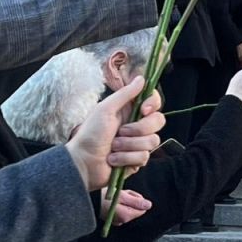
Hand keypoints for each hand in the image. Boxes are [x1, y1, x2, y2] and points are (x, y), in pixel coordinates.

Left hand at [65, 76, 163, 190]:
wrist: (83, 162)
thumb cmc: (90, 134)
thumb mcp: (105, 109)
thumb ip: (125, 93)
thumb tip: (141, 78)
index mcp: (130, 111)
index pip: (154, 102)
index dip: (153, 105)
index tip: (143, 110)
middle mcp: (137, 126)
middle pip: (158, 122)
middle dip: (139, 129)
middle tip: (120, 132)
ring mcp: (138, 143)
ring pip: (152, 141)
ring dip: (129, 146)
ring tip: (112, 148)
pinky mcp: (137, 160)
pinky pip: (144, 157)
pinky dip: (126, 158)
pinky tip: (114, 159)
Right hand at [103, 188, 150, 225]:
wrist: (86, 200)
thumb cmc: (103, 197)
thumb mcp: (122, 196)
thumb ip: (136, 201)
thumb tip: (149, 205)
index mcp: (126, 216)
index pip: (142, 209)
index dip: (138, 199)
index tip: (129, 194)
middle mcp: (122, 221)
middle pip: (135, 208)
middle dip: (131, 199)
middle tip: (121, 193)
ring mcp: (116, 220)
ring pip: (128, 207)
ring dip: (125, 199)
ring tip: (116, 194)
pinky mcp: (111, 217)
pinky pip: (121, 209)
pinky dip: (119, 202)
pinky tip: (112, 198)